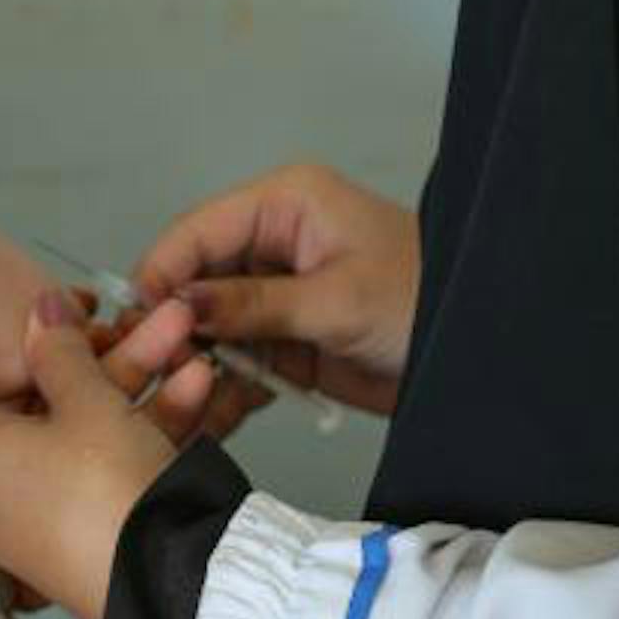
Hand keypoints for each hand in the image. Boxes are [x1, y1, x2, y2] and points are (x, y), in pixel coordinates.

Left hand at [0, 293, 196, 618]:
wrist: (167, 587)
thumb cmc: (107, 484)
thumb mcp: (89, 400)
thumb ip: (58, 346)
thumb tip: (39, 304)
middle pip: (9, 394)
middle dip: (72, 350)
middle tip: (111, 309)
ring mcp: (8, 512)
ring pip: (61, 427)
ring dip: (123, 380)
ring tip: (181, 335)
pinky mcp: (54, 532)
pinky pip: (81, 465)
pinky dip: (129, 428)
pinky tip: (195, 386)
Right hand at [135, 164, 418, 416]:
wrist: (480, 355)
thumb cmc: (423, 299)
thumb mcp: (335, 300)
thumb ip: (252, 304)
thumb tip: (180, 306)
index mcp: (284, 206)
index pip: (198, 232)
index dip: (163, 274)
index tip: (137, 321)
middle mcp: (272, 244)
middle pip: (195, 281)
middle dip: (176, 326)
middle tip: (157, 369)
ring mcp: (276, 295)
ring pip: (209, 327)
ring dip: (196, 363)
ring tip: (184, 397)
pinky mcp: (286, 341)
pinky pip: (236, 361)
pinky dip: (224, 387)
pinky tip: (211, 412)